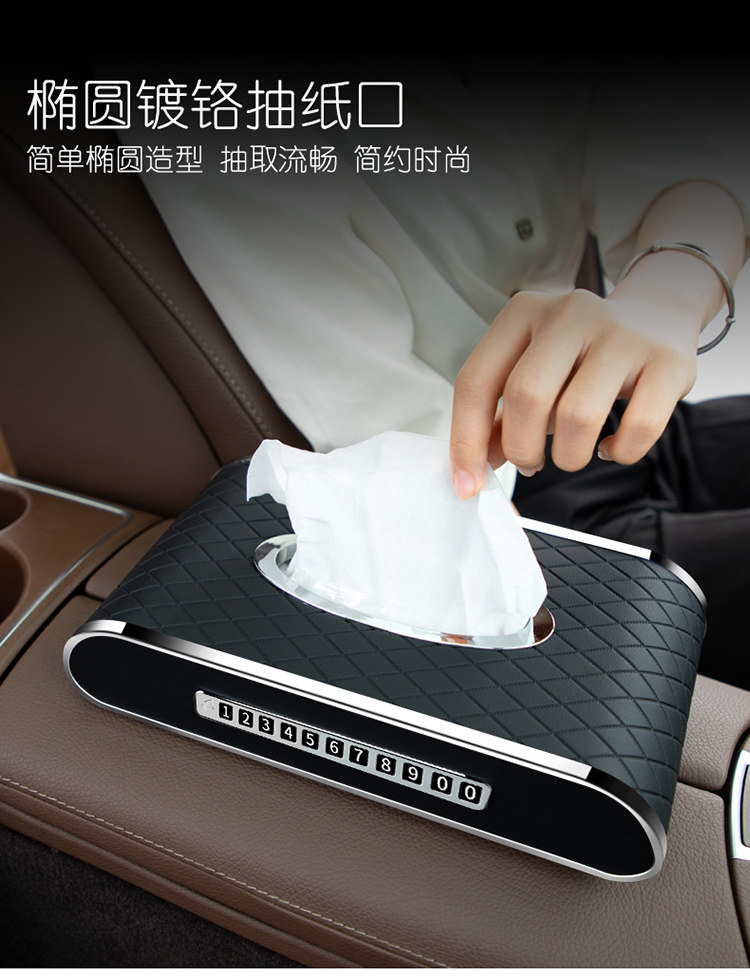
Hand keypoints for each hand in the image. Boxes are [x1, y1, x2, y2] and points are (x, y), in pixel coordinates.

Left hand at [450, 287, 699, 497]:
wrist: (656, 318)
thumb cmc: (580, 356)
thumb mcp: (533, 371)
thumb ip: (500, 415)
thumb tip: (474, 469)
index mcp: (524, 312)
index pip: (476, 381)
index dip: (466, 441)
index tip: (468, 484)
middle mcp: (570, 314)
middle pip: (525, 397)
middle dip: (521, 448)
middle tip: (530, 462)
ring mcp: (622, 334)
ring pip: (578, 417)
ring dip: (568, 457)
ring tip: (571, 454)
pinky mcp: (667, 361)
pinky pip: (638, 429)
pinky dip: (620, 453)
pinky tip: (611, 447)